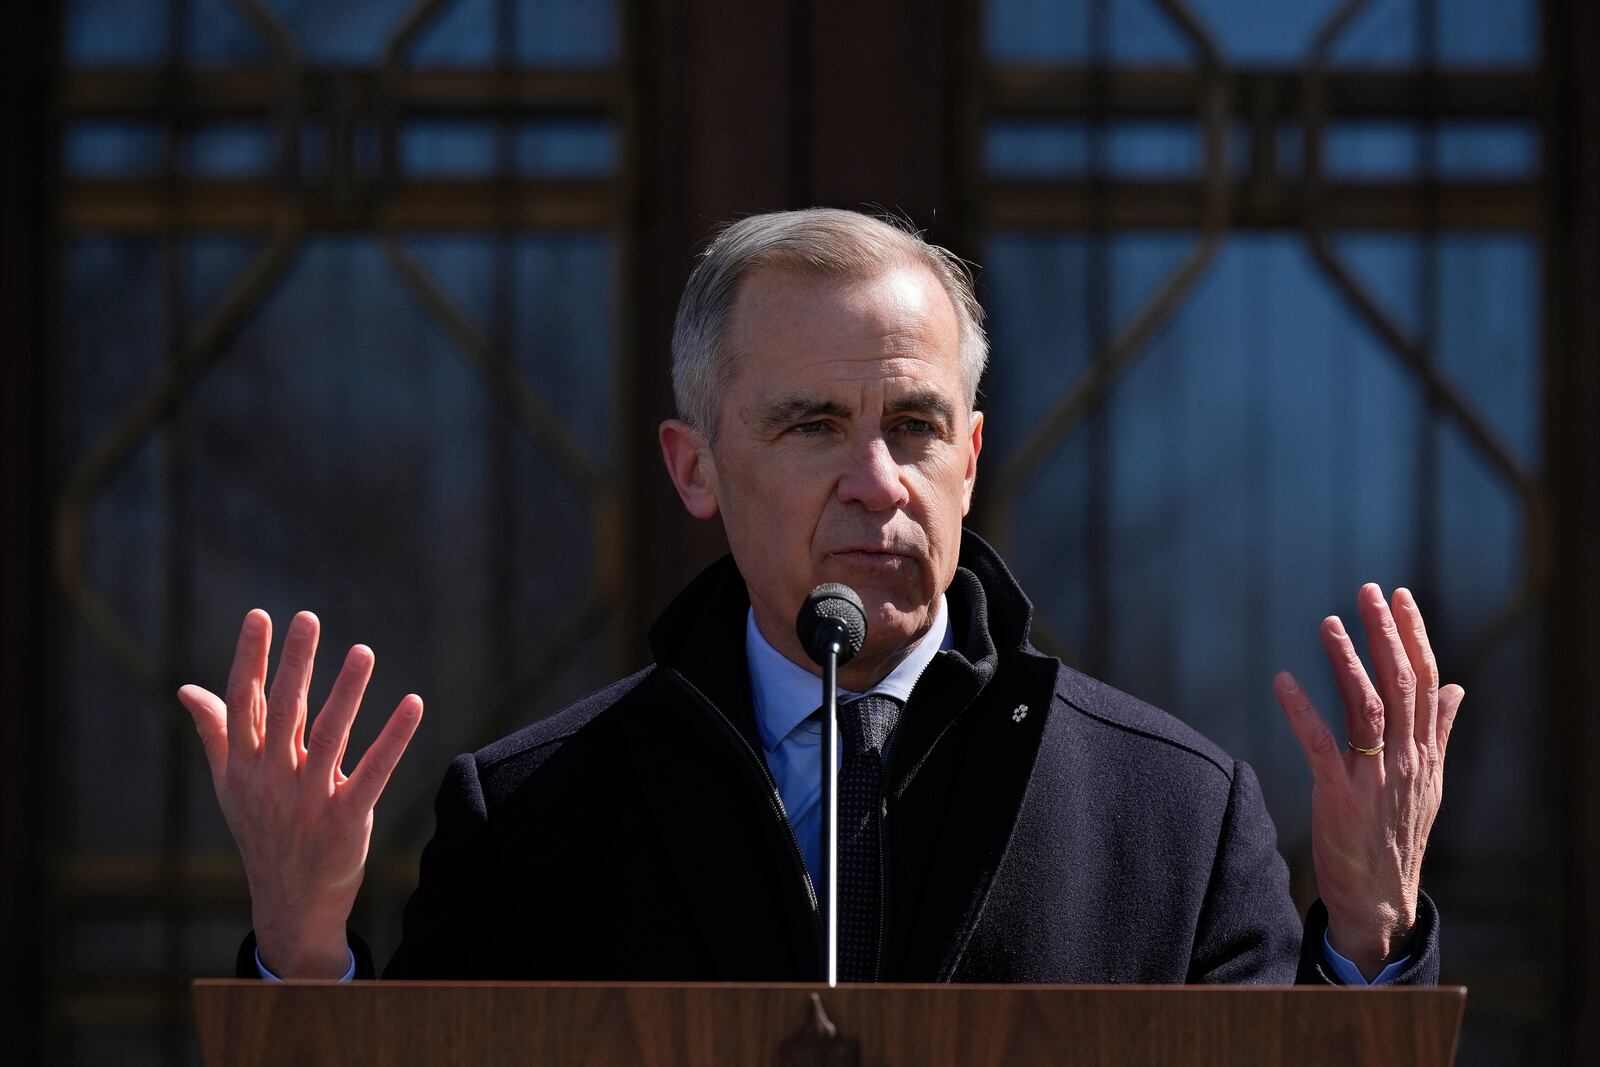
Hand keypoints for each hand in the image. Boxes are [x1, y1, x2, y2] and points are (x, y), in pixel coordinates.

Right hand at [178, 609, 422, 977]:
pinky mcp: (345, 819)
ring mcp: (308, 800)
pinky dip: (393, 738)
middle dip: (294, 663)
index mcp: (243, 767)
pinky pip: (372, 772)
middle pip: (284, 711)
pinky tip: (412, 703)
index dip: (251, 659)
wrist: (289, 906)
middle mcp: (271, 780)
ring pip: (329, 736)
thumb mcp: (231, 786)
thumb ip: (216, 733)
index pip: (244, 703)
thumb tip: (187, 689)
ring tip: (364, 651)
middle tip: (306, 618)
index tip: (259, 616)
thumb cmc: (262, 834)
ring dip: (347, 692)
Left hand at [1273, 584, 1464, 979]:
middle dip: (1385, 634)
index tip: (1400, 596)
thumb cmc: (1398, 835)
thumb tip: (1456, 689)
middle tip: (1368, 591)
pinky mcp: (1340, 798)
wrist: (1382, 899)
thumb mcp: (1429, 782)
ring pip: (1367, 708)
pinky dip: (1302, 711)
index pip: (1426, 681)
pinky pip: (1320, 746)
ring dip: (1348, 663)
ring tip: (1330, 623)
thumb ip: (1438, 732)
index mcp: (1425, 751)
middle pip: (1401, 685)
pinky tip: (1283, 680)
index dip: (1413, 635)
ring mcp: (1375, 778)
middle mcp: (1406, 760)